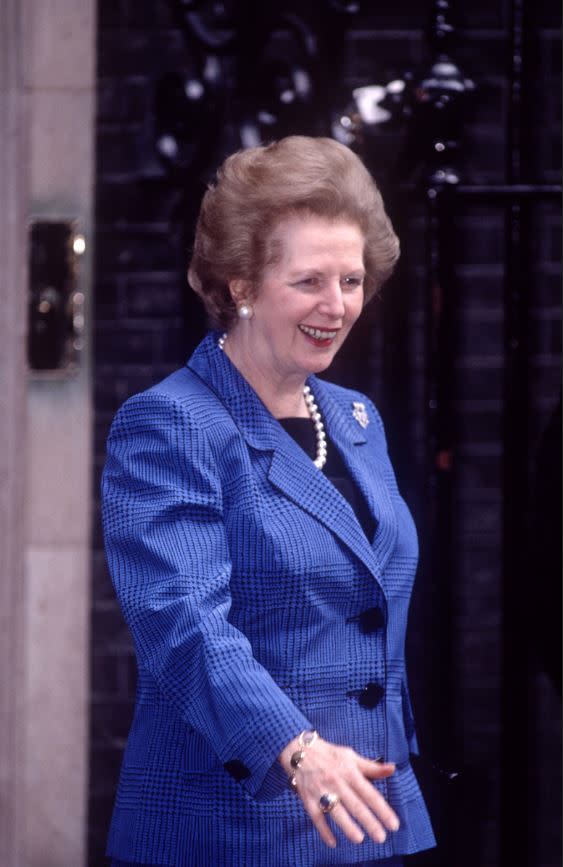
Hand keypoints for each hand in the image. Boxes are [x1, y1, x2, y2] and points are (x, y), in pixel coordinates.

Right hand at [278, 734, 398, 848]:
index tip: (393, 824)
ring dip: (347, 826)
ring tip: (359, 839)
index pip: (369, 793)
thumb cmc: (330, 755)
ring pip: (336, 811)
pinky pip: (316, 817)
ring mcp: (321, 791)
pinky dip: (323, 830)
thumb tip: (392, 768)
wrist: (300, 751)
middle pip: (355, 805)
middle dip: (369, 822)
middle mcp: (337, 782)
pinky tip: (332, 843)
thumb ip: (372, 767)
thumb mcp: (351, 756)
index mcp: (350, 772)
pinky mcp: (308, 799)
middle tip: (381, 838)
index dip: (382, 809)